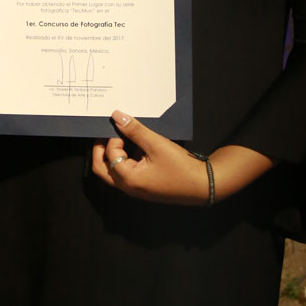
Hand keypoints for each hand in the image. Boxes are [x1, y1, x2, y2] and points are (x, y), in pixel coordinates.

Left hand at [91, 111, 208, 204]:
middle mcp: (128, 188)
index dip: (113, 138)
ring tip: (123, 137)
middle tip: (108, 132)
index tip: (123, 126)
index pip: (109, 155)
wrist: (203, 185)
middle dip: (101, 149)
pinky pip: (126, 173)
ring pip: (113, 171)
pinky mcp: (143, 187)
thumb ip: (135, 130)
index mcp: (129, 179)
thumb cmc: (181, 167)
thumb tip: (118, 116)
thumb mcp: (157, 144)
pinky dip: (125, 159)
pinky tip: (137, 147)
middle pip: (101, 168)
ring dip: (113, 154)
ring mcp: (135, 189)